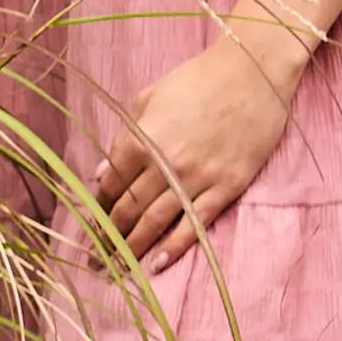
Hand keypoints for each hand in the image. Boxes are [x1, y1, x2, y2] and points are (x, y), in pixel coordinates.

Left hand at [95, 27, 299, 274]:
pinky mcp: (228, 185)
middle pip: (128, 209)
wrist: (253, 70)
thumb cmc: (197, 79)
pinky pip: (196, 223)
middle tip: (95, 259)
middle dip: (108, 237)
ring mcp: (198, 177)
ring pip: (157, 222)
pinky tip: (157, 264)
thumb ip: (124, 137)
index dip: (97, 210)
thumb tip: (102, 174)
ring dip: (133, 248)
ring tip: (117, 270)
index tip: (88, 227)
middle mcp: (165, 162)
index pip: (110, 186)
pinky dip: (174, 247)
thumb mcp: (148, 99)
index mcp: (140, 139)